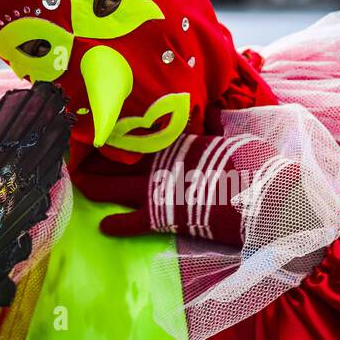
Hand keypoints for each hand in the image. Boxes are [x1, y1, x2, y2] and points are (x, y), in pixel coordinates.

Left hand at [94, 133, 264, 246]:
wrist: (262, 197)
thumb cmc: (254, 166)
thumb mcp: (235, 139)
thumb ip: (217, 127)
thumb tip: (214, 113)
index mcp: (178, 141)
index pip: (141, 135)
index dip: (121, 135)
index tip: (105, 131)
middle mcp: (161, 161)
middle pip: (119, 158)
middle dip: (96, 158)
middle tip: (78, 158)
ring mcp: (158, 188)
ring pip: (114, 186)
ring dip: (95, 185)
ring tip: (80, 184)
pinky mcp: (163, 216)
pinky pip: (132, 221)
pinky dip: (116, 224)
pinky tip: (103, 226)